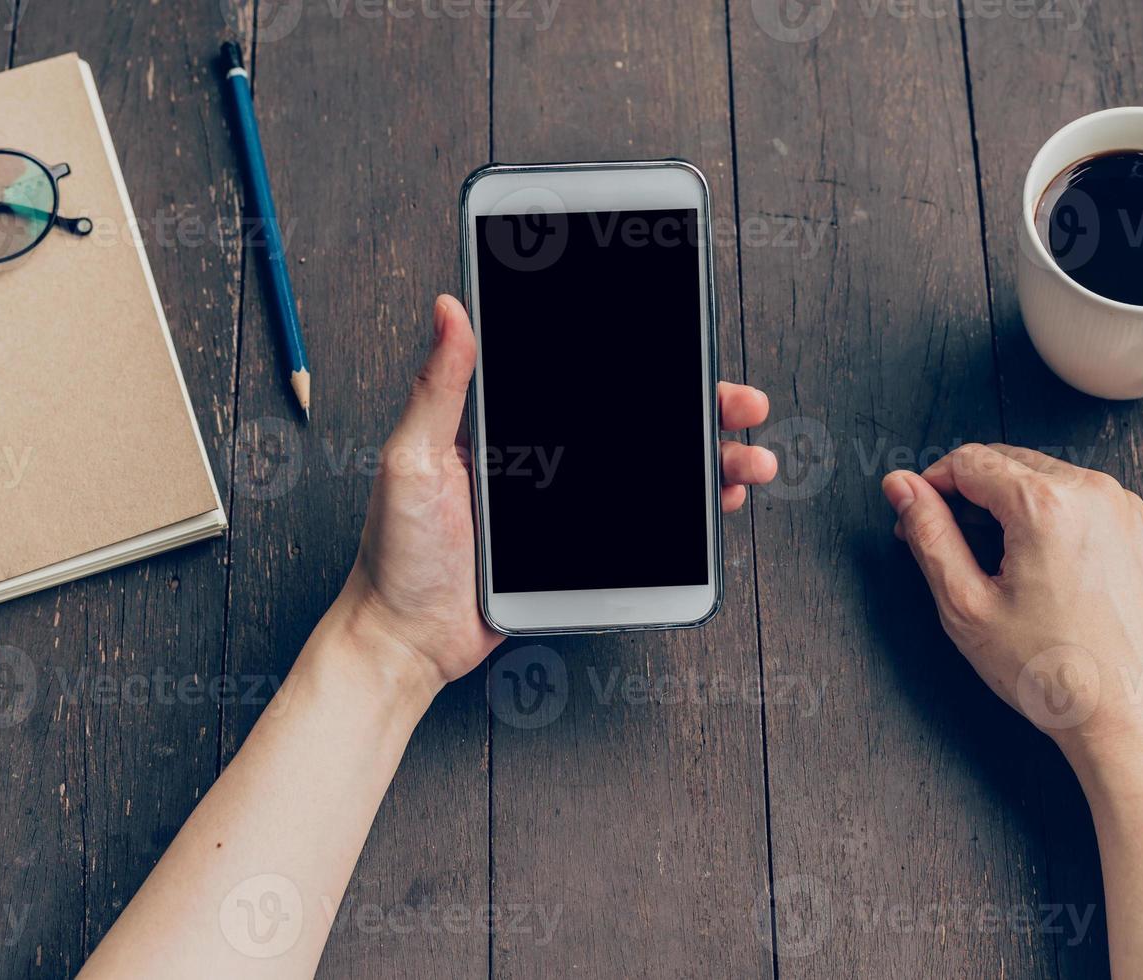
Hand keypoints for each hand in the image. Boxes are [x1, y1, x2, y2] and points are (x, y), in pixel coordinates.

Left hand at [334, 294, 776, 686]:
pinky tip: (716, 506)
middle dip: (701, 409)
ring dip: (708, 463)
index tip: (688, 345)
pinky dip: (686, 515)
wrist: (404, 641)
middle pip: (638, 422)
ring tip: (748, 462)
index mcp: (507, 424)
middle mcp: (545, 458)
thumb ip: (437, 387)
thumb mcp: (410, 459)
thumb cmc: (394, 554)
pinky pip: (643, 525)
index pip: (588, 378)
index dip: (644, 361)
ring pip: (653, 472)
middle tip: (743, 404)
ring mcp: (567, 505)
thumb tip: (451, 307)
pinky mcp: (579, 549)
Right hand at [880, 443, 1142, 772]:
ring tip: (996, 564)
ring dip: (1011, 505)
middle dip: (969, 493)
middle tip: (948, 542)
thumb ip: (928, 534)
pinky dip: (1053, 520)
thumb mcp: (966, 605)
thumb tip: (902, 488)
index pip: (969, 460)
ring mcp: (1126, 510)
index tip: (917, 514)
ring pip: (1046, 479)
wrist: (1134, 717)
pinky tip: (1041, 571)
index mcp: (1046, 504)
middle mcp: (1093, 493)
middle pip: (1008, 462)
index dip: (930, 484)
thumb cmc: (1055, 672)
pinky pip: (1084, 503)